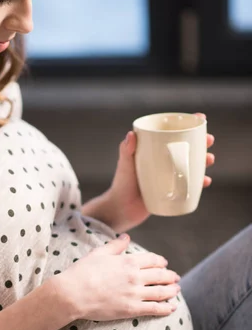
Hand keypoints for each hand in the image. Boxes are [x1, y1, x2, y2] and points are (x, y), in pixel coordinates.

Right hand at [55, 235, 180, 321]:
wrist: (73, 293)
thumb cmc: (83, 272)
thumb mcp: (98, 253)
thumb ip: (115, 246)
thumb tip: (126, 238)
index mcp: (128, 261)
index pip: (152, 260)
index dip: (160, 261)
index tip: (164, 263)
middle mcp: (135, 276)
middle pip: (160, 275)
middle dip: (170, 276)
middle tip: (175, 277)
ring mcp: (134, 293)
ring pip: (160, 292)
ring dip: (171, 291)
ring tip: (176, 290)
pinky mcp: (131, 309)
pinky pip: (154, 308)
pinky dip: (165, 308)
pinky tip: (172, 308)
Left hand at [105, 115, 214, 230]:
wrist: (121, 211)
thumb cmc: (121, 185)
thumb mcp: (124, 165)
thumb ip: (126, 151)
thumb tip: (131, 135)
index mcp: (152, 150)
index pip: (171, 133)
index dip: (187, 125)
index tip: (201, 119)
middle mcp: (162, 161)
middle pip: (185, 148)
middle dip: (200, 142)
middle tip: (209, 141)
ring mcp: (167, 176)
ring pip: (190, 164)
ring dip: (203, 161)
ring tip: (210, 160)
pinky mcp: (171, 191)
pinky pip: (189, 184)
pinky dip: (198, 182)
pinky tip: (205, 181)